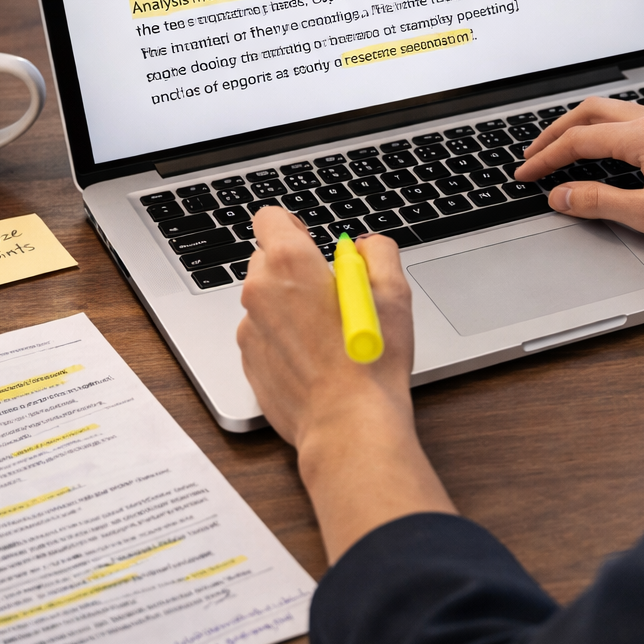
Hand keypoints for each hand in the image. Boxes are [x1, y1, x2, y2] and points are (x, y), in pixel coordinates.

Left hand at [237, 206, 453, 561]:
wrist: (348, 424)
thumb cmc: (370, 361)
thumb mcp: (393, 292)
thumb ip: (378, 251)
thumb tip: (366, 245)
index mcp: (290, 263)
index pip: (270, 218)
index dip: (294, 227)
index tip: (313, 244)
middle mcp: (260, 291)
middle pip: (267, 260)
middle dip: (296, 270)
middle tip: (333, 295)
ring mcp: (249, 329)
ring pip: (266, 302)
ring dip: (290, 308)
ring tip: (328, 335)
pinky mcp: (249, 362)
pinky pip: (264, 337)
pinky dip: (284, 341)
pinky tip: (315, 360)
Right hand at [515, 98, 643, 265]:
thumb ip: (599, 202)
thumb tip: (561, 196)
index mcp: (643, 136)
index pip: (578, 140)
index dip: (546, 158)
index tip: (525, 175)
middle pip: (591, 111)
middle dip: (556, 131)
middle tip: (534, 154)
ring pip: (615, 111)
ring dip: (583, 126)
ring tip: (564, 147)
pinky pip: (636, 118)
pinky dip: (609, 128)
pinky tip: (610, 148)